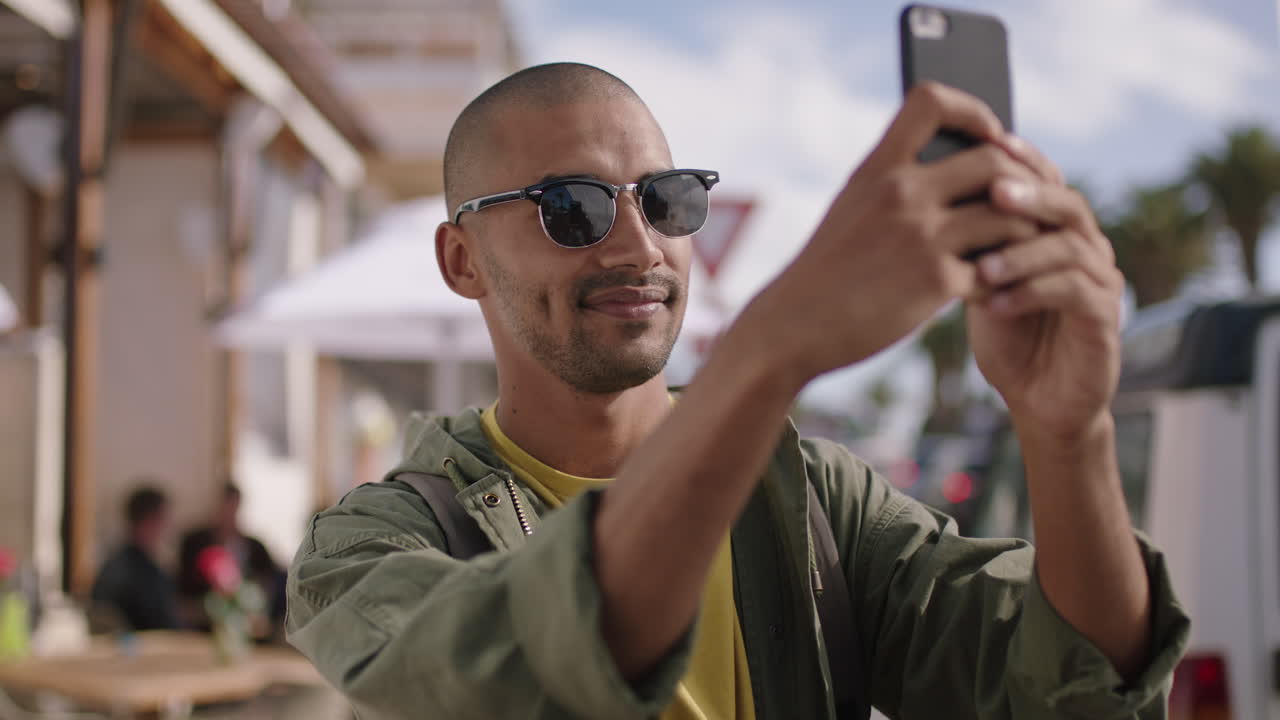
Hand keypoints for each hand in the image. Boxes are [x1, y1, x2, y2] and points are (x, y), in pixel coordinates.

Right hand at [748, 82, 1040, 386]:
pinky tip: (998, 290)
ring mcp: (920, 235)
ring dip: (1024, 234)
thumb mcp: (851, 208)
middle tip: (1030, 204)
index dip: (973, 110)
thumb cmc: (827, 271)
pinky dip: (1006, 280)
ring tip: (1022, 250)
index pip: (932, 101)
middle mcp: (900, 192)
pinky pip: (997, 268)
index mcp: (877, 168)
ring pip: (1009, 215)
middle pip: (993, 158)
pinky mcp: (935, 280)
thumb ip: (895, 183)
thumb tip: (959, 167)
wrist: (793, 326)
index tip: (989, 136)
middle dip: (1023, 180)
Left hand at [966, 137, 1124, 439]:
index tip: (987, 143)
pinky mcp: (1106, 319)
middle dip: (1029, 195)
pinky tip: (995, 304)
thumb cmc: (1007, 336)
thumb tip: (926, 192)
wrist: (1037, 400)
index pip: (1047, 180)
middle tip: (992, 193)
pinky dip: (1032, 293)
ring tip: (980, 267)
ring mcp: (1103, 282)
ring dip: (1022, 253)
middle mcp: (1089, 248)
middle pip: (1067, 203)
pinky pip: (1075, 292)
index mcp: (1058, 231)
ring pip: (1071, 247)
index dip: (1022, 159)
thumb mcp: (980, 281)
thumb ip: (970, 241)